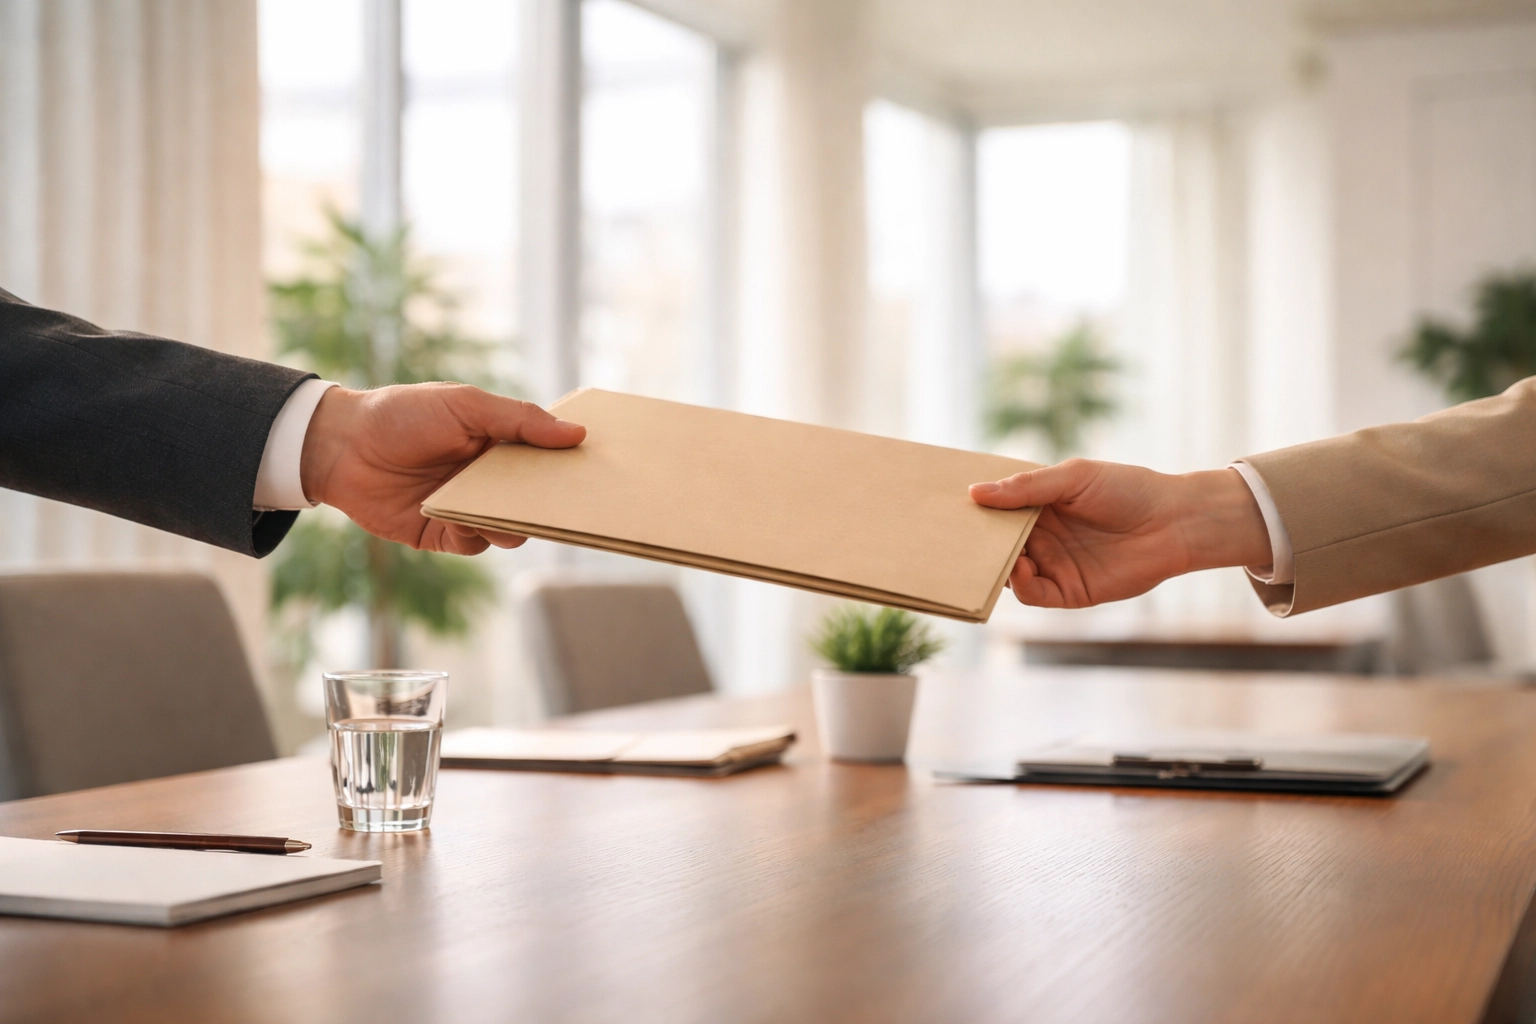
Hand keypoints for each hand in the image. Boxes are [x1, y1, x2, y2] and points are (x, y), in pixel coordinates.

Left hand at [299, 383, 585, 554]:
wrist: (340, 446)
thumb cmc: (402, 414)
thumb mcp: (465, 405)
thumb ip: (520, 420)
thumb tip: (576, 433)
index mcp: (499, 444)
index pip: (547, 458)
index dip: (569, 465)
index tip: (595, 469)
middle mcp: (488, 479)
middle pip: (536, 499)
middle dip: (552, 502)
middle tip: (570, 502)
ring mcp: (467, 508)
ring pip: (511, 527)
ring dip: (515, 522)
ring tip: (513, 511)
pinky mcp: (443, 534)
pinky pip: (476, 544)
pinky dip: (479, 535)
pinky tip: (470, 520)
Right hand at [969, 459, 1271, 607]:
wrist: (1176, 522)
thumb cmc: (1128, 489)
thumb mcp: (1073, 478)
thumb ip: (1026, 488)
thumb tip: (975, 493)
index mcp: (1040, 505)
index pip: (997, 510)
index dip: (975, 510)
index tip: (948, 506)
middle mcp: (1042, 537)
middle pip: (997, 544)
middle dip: (976, 542)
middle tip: (951, 537)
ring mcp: (1054, 564)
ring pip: (1008, 571)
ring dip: (994, 565)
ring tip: (983, 554)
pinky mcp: (1069, 591)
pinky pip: (1032, 594)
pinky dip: (1019, 585)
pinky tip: (1017, 568)